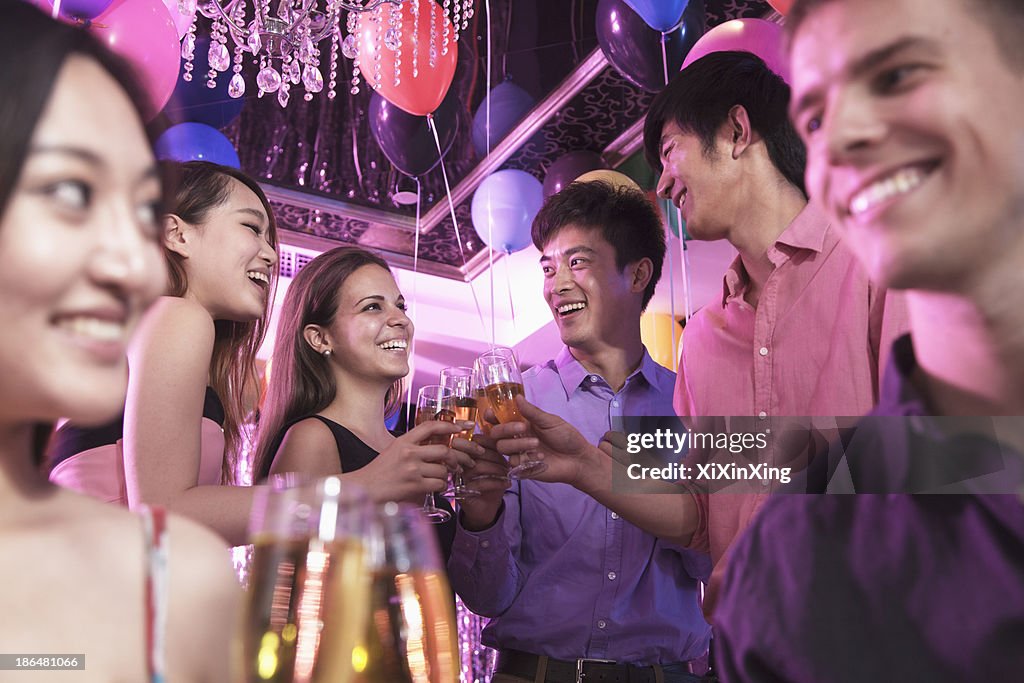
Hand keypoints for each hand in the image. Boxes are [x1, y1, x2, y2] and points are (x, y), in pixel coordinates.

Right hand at [355, 420, 474, 503]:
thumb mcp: (392, 451)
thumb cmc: (378, 472)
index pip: (430, 426)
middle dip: (456, 458)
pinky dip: (441, 487)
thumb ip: (411, 447)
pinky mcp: (415, 485)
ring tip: (442, 478)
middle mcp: (409, 453)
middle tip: (458, 464)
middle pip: (444, 450)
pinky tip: (436, 487)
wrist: (364, 489)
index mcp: (403, 441)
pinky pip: (439, 484)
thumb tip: (432, 447)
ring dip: (446, 475)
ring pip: (443, 469)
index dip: (448, 425)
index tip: (461, 427)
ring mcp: (412, 469)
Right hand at [451, 433, 509, 529]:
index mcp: (465, 450)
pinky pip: (481, 483)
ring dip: (497, 469)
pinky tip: (507, 483)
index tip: (505, 447)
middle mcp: (458, 462)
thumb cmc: (491, 480)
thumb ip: (497, 447)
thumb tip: (510, 433)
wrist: (486, 506)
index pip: (475, 439)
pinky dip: (497, 482)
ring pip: (478, 466)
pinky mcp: (463, 491)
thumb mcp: (496, 462)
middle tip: (508, 462)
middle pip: (474, 451)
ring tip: (508, 473)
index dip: (491, 441)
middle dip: (495, 456)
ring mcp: (459, 476)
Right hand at [490, 396, 603, 489]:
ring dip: (517, 444)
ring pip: (502, 447)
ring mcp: (519, 453)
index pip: (500, 419)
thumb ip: (532, 412)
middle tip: (522, 427)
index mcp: (522, 423)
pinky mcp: (522, 468)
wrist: (578, 459)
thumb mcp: (550, 421)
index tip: (490, 413)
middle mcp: (517, 438)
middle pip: (496, 433)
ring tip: (536, 443)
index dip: (491, 416)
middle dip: (505, 429)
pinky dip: (525, 457)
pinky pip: (513, 462)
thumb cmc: (566, 437)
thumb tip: (517, 397)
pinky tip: (541, 456)